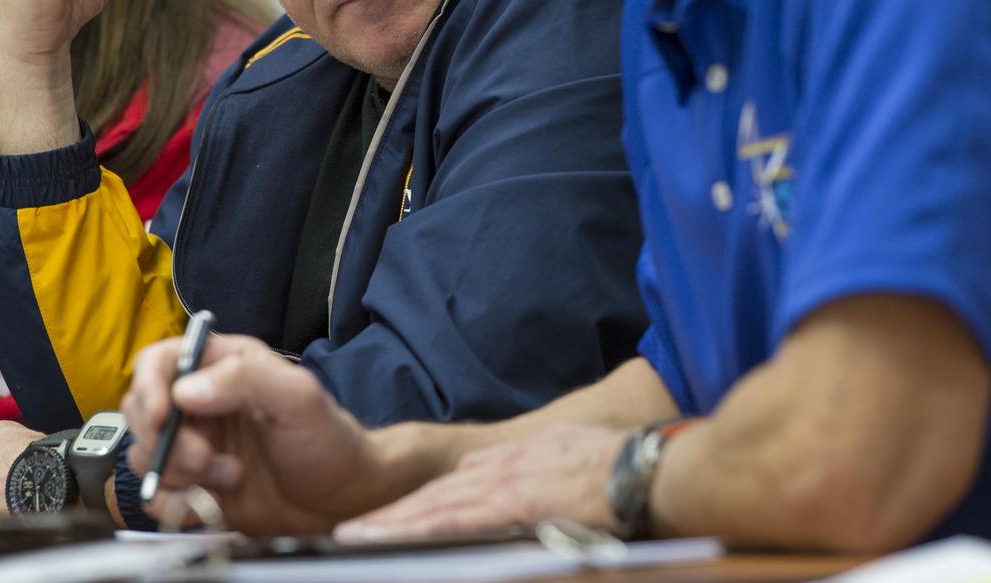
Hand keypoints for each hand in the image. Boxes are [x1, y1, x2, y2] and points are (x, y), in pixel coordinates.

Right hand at [121, 335, 384, 534]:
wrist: (342, 499)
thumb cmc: (328, 439)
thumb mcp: (298, 398)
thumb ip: (245, 380)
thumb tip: (185, 390)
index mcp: (223, 366)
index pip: (159, 361)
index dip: (149, 386)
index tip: (162, 418)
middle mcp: (202, 401)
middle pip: (141, 409)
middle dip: (166, 439)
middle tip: (205, 458)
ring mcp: (195, 444)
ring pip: (146, 453)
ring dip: (179, 472)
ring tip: (229, 476)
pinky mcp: (193, 486)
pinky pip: (157, 493)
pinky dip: (176, 503)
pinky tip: (213, 503)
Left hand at [337, 423, 629, 539]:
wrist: (640, 467)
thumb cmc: (608, 462)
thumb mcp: (553, 450)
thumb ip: (515, 463)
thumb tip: (482, 473)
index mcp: (507, 460)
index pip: (448, 486)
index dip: (412, 504)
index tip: (381, 520)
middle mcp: (498, 468)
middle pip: (433, 496)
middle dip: (391, 517)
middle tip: (349, 535)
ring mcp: (504, 484)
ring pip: (438, 506)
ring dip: (397, 525)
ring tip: (360, 539)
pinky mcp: (515, 503)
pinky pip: (463, 518)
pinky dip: (430, 527)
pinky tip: (404, 540)